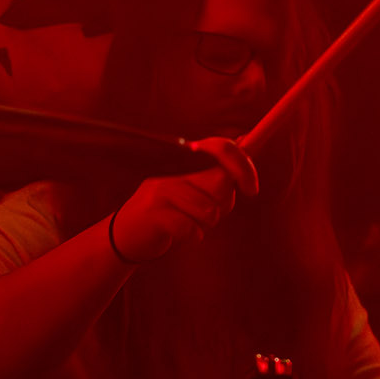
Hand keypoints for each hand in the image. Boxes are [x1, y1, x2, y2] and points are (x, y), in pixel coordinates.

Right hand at [111, 137, 258, 261]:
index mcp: (184, 160)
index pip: (222, 148)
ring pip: (210, 212)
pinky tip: (176, 233)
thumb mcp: (193, 186)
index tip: (252, 189)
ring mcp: (161, 190)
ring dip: (204, 225)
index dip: (244, 167)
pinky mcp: (154, 214)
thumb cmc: (170, 210)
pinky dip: (191, 237)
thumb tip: (246, 141)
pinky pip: (192, 230)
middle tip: (202, 213)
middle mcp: (173, 170)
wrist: (127, 235)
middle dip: (222, 206)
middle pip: (221, 185)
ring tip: (186, 221)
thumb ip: (216, 171)